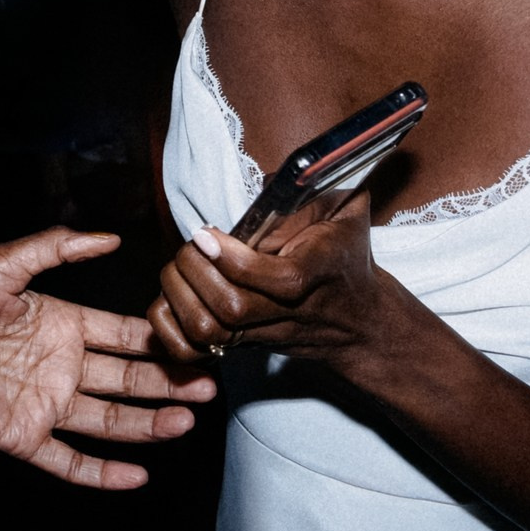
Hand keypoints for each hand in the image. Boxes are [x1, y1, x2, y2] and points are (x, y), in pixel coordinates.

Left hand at [0, 229, 215, 489]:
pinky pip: (68, 461)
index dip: (158, 339)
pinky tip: (138, 475)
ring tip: (187, 421)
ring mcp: (42, 402)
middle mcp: (57, 364)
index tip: (196, 339)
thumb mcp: (5, 262)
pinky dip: (101, 472)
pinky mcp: (19, 436)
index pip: (121, 334)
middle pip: (126, 378)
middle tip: (208, 387)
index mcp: (59, 321)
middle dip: (167, 382)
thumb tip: (110, 237)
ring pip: (108, 420)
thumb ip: (58, 247)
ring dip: (148, 424)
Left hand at [148, 194, 413, 382]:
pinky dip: (169, 327)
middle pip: (231, 308)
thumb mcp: (344, 212)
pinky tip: (172, 296)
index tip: (206, 232)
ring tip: (179, 268)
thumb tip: (269, 179)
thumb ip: (314, 190)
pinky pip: (193, 351)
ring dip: (179, 296)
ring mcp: (262, 334)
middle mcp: (288, 311)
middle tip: (190, 247)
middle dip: (196, 271)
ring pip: (208, 333)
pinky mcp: (241, 347)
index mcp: (316, 274)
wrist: (360, 321)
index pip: (277, 282)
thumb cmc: (345, 257)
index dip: (232, 258)